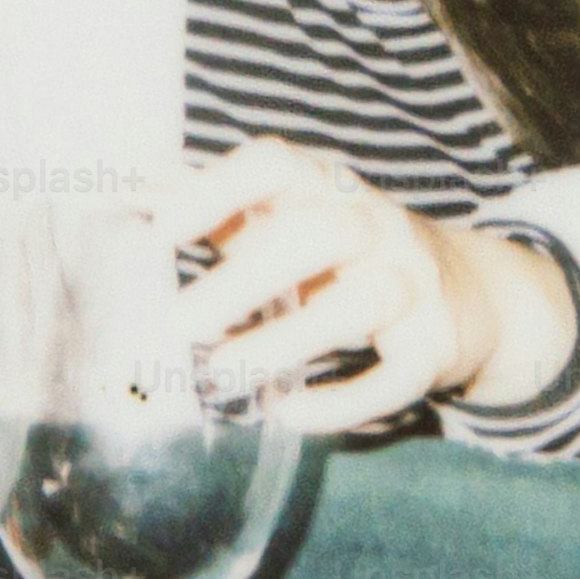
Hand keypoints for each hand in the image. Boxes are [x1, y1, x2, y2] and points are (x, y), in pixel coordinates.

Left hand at [152, 137, 572, 436]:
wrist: (466, 291)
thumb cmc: (340, 250)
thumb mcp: (280, 216)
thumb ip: (206, 202)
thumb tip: (113, 183)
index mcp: (324, 186)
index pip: (276, 164)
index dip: (219, 190)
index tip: (163, 229)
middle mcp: (373, 224)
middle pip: (317, 235)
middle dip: (244, 280)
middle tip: (175, 326)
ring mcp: (410, 281)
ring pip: (360, 304)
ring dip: (286, 340)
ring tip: (222, 375)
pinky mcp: (434, 343)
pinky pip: (398, 374)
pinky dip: (345, 401)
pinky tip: (291, 414)